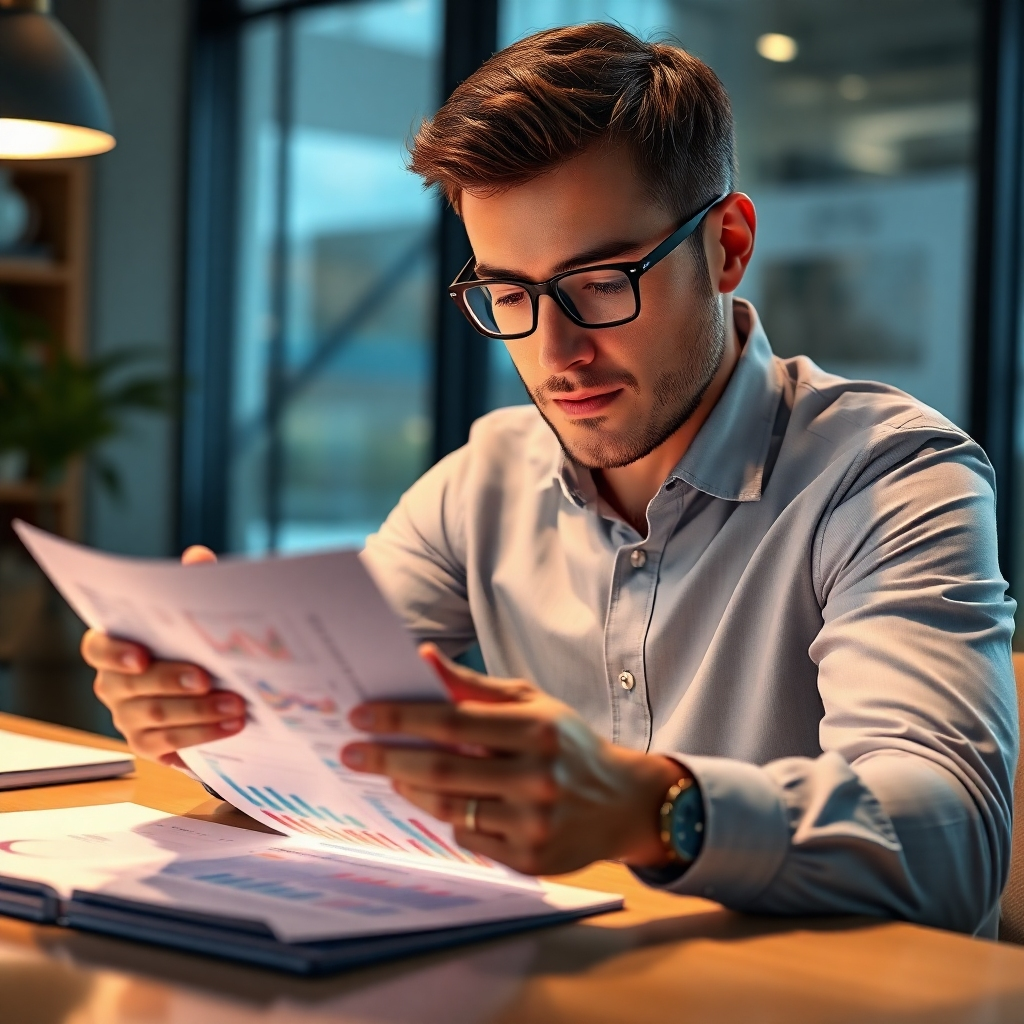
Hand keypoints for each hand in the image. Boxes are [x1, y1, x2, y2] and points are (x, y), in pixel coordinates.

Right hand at [81, 545, 245, 767]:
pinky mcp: (148, 745)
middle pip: (133, 686)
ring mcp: (127, 718)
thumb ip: (193, 583)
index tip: (142, 656)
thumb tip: (198, 557)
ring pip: (156, 716)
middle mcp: (113, 685)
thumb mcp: (195, 613)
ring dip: (198, 711)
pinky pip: (170, 743)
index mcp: (114, 647)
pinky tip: (231, 726)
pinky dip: (203, 734)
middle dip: (173, 681)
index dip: (116, 653)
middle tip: (207, 677)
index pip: (98, 648)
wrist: (215, 688)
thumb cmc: (195, 643)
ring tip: (236, 705)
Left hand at [340, 644, 682, 874]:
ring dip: (411, 790)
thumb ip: (476, 686)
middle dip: (387, 759)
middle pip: (442, 770)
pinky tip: (443, 802)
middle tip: (350, 753)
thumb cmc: (567, 744)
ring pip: (449, 809)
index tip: (361, 716)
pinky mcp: (530, 860)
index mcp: (537, 731)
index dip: (400, 718)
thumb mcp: (533, 704)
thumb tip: (423, 658)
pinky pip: (468, 839)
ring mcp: (534, 823)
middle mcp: (537, 778)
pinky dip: (449, 819)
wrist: (622, 802)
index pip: (452, 721)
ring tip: (392, 775)